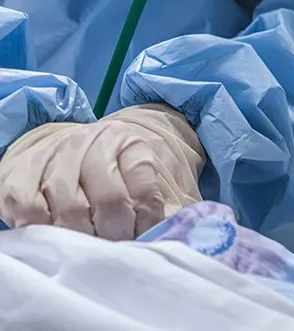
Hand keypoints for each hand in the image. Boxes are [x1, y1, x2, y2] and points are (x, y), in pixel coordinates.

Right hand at [0, 104, 204, 239]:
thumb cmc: (108, 173)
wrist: (59, 150)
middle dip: (117, 233)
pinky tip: (59, 234)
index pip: (145, 186)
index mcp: (127, 140)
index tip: (144, 235)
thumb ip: (160, 201)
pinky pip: (34, 214)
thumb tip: (179, 229)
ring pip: (71, 209)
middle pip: (109, 200)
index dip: (147, 220)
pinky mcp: (21, 177)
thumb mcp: (139, 176)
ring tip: (91, 244)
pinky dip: (48, 231)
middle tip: (118, 246)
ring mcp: (54, 157)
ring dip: (84, 237)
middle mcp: (91, 141)